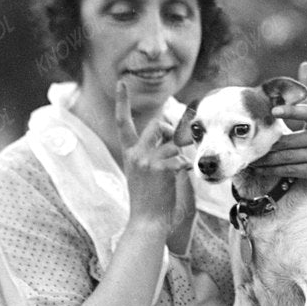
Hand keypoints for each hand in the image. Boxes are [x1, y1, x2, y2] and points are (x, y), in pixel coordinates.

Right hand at [115, 80, 188, 237]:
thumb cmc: (147, 200)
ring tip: (176, 170)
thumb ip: (149, 154)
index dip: (122, 102)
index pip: (123, 122)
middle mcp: (135, 154)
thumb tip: (167, 137)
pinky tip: (181, 176)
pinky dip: (186, 166)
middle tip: (177, 144)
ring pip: (172, 142)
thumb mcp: (141, 173)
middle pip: (157, 125)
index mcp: (128, 153)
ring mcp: (146, 161)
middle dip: (171, 131)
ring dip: (180, 153)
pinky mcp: (160, 169)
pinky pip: (180, 158)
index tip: (121, 83)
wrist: (146, 222)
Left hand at [263, 61, 306, 194]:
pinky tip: (260, 170)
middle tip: (248, 143)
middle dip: (268, 145)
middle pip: (289, 141)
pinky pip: (291, 171)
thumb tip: (304, 64)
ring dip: (266, 160)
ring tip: (250, 158)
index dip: (292, 112)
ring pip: (287, 157)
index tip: (274, 111)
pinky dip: (273, 171)